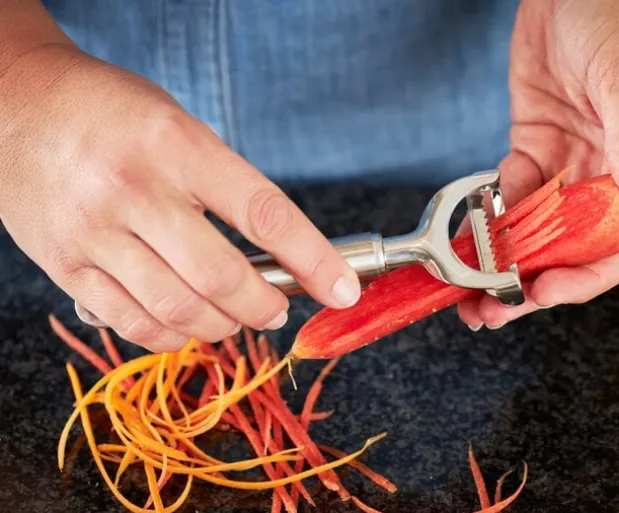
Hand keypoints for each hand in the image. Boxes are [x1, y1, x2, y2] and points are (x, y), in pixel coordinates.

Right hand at [0, 44, 360, 351]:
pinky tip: (188, 325)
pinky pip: (130, 323)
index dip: (313, 259)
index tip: (342, 288)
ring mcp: (93, 231)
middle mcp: (133, 189)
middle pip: (221, 276)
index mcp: (175, 145)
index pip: (264, 213)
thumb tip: (279, 255)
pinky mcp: (63, 265)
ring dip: (222, 326)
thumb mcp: (178, 125)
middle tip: (277, 308)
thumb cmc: (112, 113)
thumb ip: (224, 186)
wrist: (15, 103)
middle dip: (265, 305)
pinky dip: (172, 335)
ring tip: (236, 318)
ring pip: (178, 309)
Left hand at [458, 0, 618, 329]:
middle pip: (571, 248)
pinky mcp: (532, 147)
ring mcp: (567, 163)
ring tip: (469, 290)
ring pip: (535, 229)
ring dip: (503, 262)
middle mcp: (606, 174)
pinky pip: (510, 193)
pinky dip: (491, 215)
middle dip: (532, 284)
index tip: (543, 295)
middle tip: (491, 312)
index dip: (585, 278)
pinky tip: (472, 231)